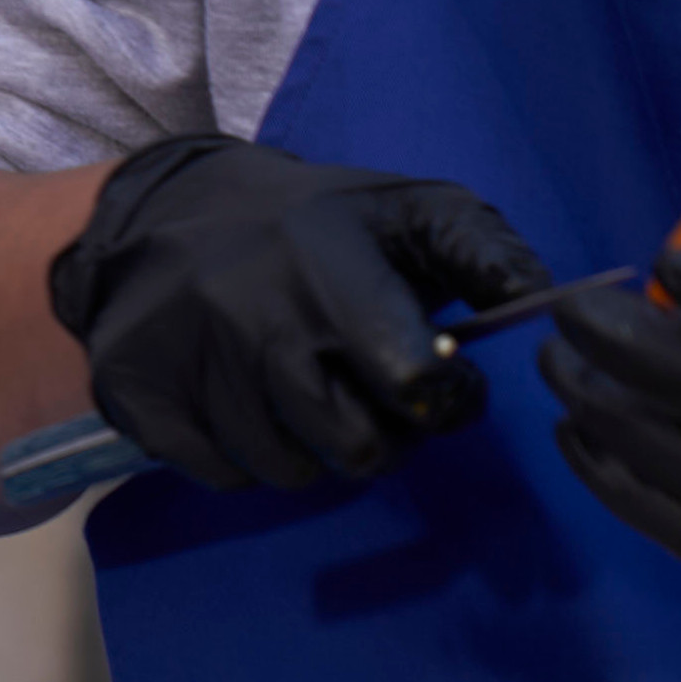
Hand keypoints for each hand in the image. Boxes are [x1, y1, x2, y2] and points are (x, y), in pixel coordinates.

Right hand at [44, 134, 549, 489]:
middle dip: (388, 437)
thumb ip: (482, 250)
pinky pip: (222, 474)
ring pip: (290, 471)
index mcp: (327, 268)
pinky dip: (246, 457)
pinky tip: (249, 405)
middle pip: (359, 448)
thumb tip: (542, 302)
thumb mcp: (404, 207)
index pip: (416, 382)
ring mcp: (190, 359)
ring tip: (309, 395)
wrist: (159, 209)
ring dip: (314, 449)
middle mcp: (255, 316)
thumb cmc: (308, 219)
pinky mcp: (137, 391)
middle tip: (375, 399)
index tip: (445, 379)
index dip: (451, 400)